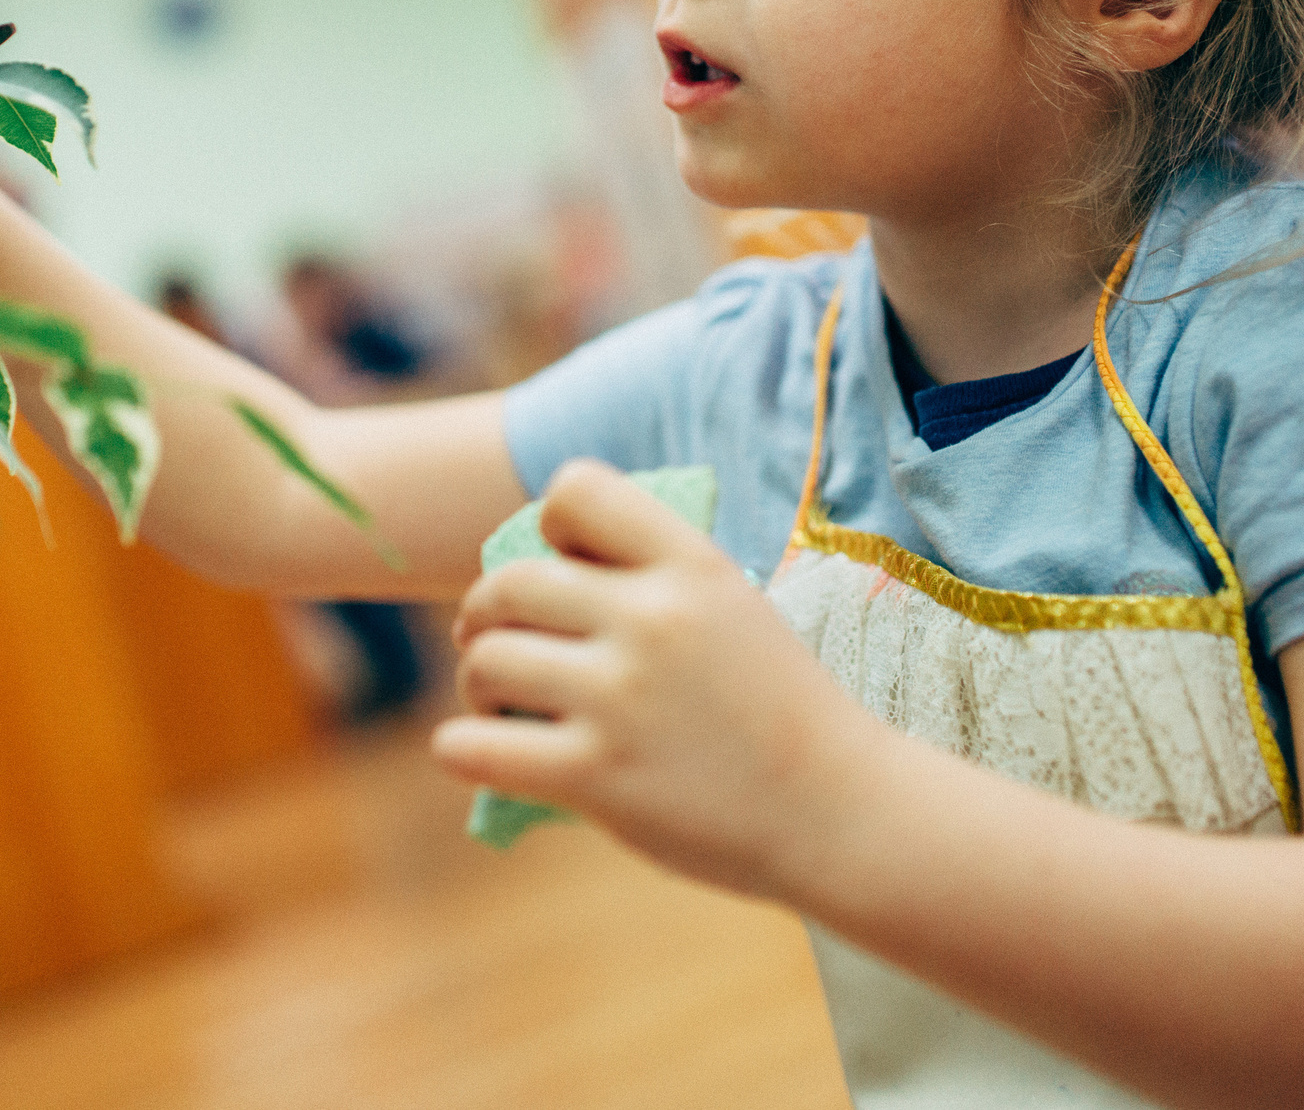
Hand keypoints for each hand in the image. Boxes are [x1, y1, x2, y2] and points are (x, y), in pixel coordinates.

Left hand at [433, 458, 878, 898]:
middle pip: (509, 582)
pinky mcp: (596, 776)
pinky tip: (482, 753)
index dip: (549, 529)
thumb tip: (536, 575)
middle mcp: (652, 618)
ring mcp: (621, 697)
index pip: (577, 490)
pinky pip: (472, 747)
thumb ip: (654, 583)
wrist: (842, 813)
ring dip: (477, 683)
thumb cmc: (779, 713)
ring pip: (486, 660)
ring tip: (498, 707)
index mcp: (692, 564)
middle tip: (493, 644)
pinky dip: (461, 748)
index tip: (559, 574)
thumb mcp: (734, 611)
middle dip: (485, 613)